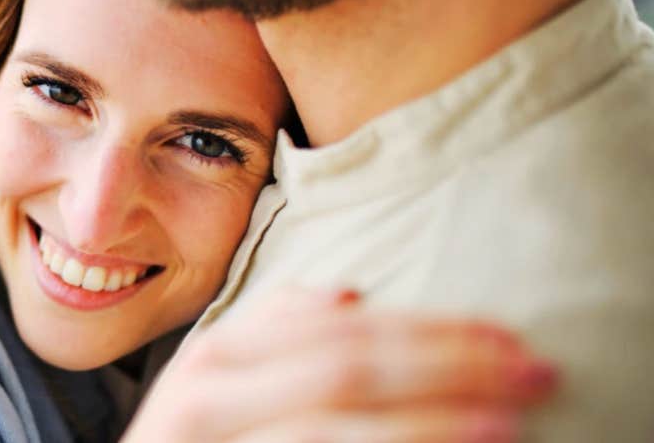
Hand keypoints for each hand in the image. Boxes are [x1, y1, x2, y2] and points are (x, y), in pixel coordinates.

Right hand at [122, 289, 558, 442]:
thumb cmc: (190, 440)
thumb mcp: (215, 379)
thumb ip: (272, 330)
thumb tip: (351, 296)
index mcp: (218, 355)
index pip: (342, 331)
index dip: (431, 330)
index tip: (508, 337)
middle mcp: (210, 396)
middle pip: (350, 369)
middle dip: (451, 367)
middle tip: (535, 372)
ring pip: (339, 429)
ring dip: (434, 424)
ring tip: (509, 422)